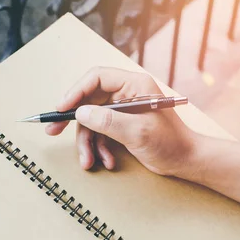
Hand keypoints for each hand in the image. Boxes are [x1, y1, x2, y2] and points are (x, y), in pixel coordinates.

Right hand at [46, 67, 198, 176]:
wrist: (186, 161)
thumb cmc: (170, 143)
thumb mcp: (137, 132)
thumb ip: (108, 121)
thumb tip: (80, 113)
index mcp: (133, 85)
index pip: (96, 78)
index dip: (75, 91)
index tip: (61, 108)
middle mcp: (126, 94)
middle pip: (89, 100)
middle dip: (73, 119)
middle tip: (52, 130)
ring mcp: (123, 110)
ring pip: (92, 121)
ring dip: (87, 142)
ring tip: (88, 161)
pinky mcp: (122, 125)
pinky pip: (100, 133)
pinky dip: (99, 148)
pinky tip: (106, 161)